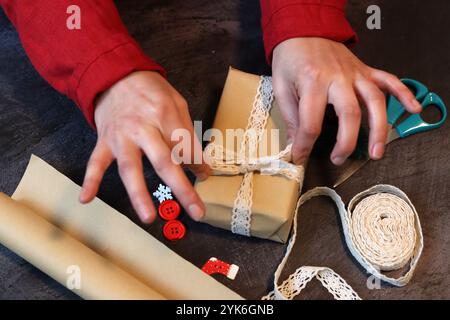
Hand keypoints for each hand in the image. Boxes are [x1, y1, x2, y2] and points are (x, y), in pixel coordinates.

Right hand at [79, 71, 208, 222]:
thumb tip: (199, 164)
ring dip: (139, 193)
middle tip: (196, 211)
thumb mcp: (177, 102)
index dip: (199, 164)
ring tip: (149, 217)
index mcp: (165, 115)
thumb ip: (187, 132)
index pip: (186, 147)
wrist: (115, 74)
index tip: (205, 175)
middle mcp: (143, 127)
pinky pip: (95, 162)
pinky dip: (90, 180)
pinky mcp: (104, 141)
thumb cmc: (151, 90)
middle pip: (164, 161)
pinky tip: (86, 199)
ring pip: (130, 168)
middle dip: (182, 188)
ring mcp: (121, 136)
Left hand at [272, 37, 420, 164]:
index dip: (305, 145)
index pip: (311, 123)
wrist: (304, 29)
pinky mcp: (365, 70)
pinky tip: (414, 108)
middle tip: (339, 160)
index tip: (300, 158)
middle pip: (349, 114)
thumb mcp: (281, 86)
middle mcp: (338, 78)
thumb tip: (294, 144)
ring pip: (375, 102)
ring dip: (379, 129)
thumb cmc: (291, 59)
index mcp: (312, 83)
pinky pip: (389, 81)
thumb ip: (290, 116)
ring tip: (377, 152)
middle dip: (346, 143)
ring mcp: (355, 74)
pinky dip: (404, 94)